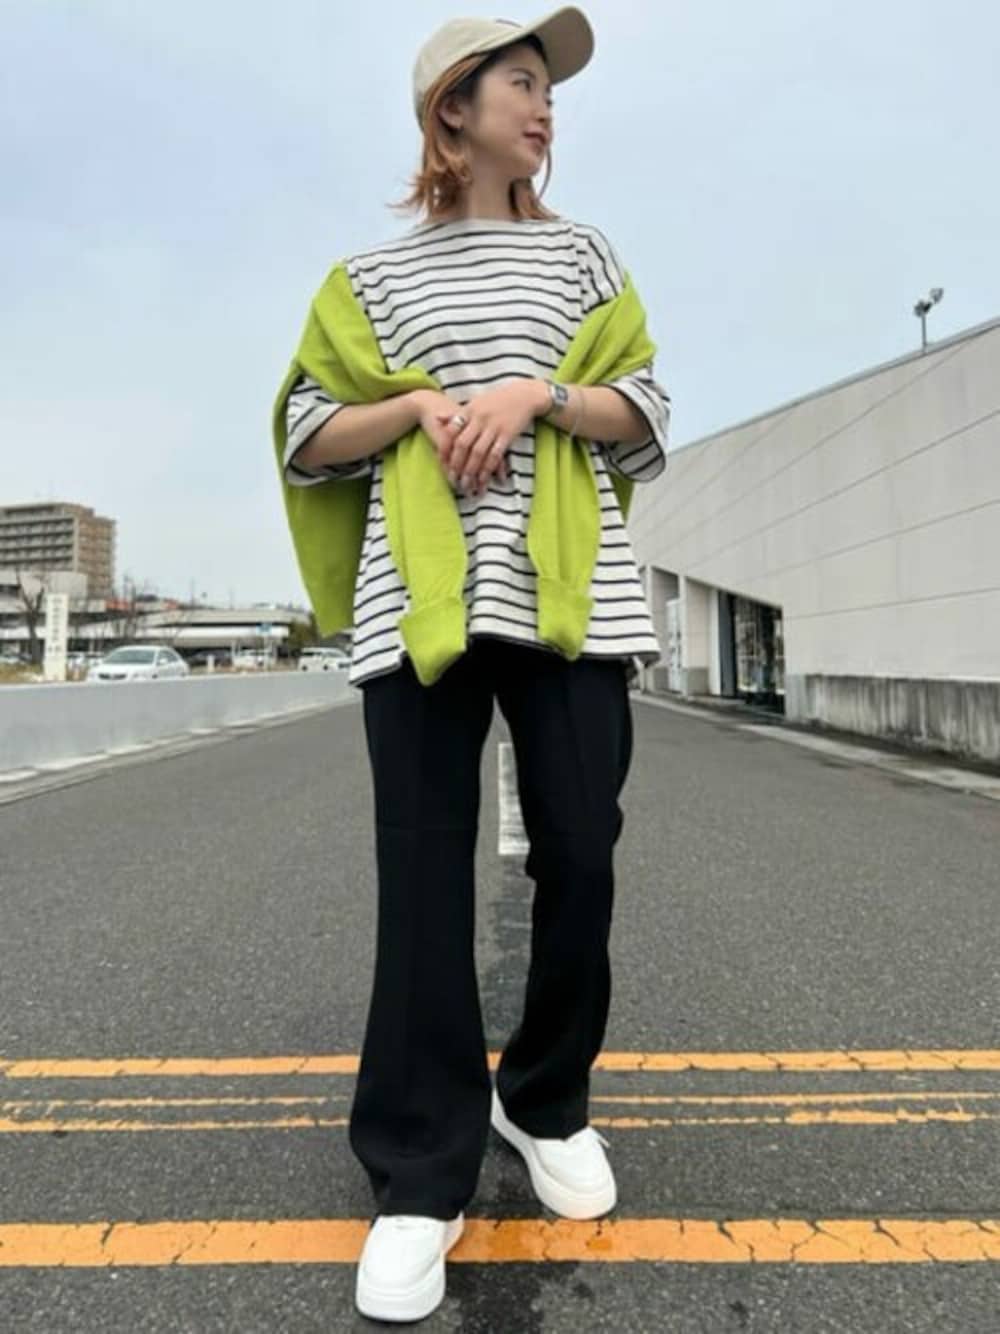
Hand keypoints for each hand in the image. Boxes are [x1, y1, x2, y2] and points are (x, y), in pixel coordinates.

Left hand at [436, 380, 546, 496]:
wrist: (523, 395)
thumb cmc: (496, 400)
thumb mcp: (474, 403)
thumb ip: (456, 414)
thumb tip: (436, 418)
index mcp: (469, 410)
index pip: (451, 431)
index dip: (444, 448)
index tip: (440, 462)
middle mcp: (480, 419)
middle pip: (463, 445)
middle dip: (456, 464)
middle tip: (452, 480)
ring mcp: (494, 427)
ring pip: (478, 453)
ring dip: (471, 471)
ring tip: (466, 486)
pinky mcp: (508, 435)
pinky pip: (495, 455)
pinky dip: (488, 469)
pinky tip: (484, 480)